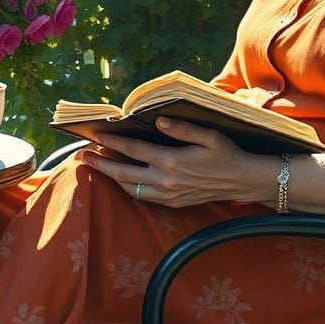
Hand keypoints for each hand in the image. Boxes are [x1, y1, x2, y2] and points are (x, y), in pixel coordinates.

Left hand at [81, 117, 268, 207]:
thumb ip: (182, 128)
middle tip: (82, 157)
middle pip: (124, 173)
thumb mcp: (209, 135)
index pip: (133, 151)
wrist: (242, 180)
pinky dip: (129, 188)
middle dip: (101, 164)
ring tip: (98, 167)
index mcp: (172, 161)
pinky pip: (144, 197)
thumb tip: (158, 120)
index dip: (112, 143)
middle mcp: (167, 180)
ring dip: (112, 177)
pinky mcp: (174, 203)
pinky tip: (123, 179)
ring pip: (131, 188)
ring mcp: (169, 195)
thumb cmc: (226, 153)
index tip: (95, 137)